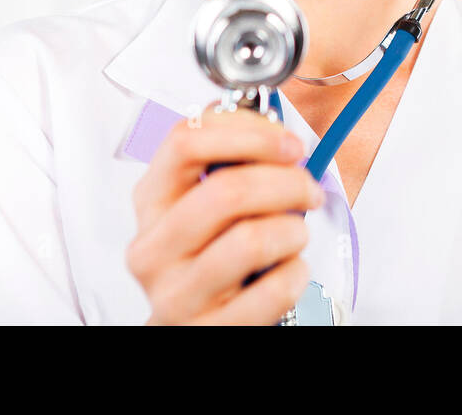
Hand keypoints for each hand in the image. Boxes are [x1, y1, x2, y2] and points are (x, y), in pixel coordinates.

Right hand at [126, 106, 324, 324]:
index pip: (185, 141)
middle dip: (286, 182)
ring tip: (296, 233)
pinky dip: (297, 273)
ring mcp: (175, 293)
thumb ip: (230, 164)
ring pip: (252, 240)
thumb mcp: (204, 204)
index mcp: (152, 201)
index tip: (288, 142)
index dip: (249, 132)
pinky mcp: (207, 329)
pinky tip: (291, 269)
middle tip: (309, 189)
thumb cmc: (209, 253)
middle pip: (226, 190)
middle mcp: (153, 246)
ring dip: (293, 230)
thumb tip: (279, 136)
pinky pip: (273, 290)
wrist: (193, 324)